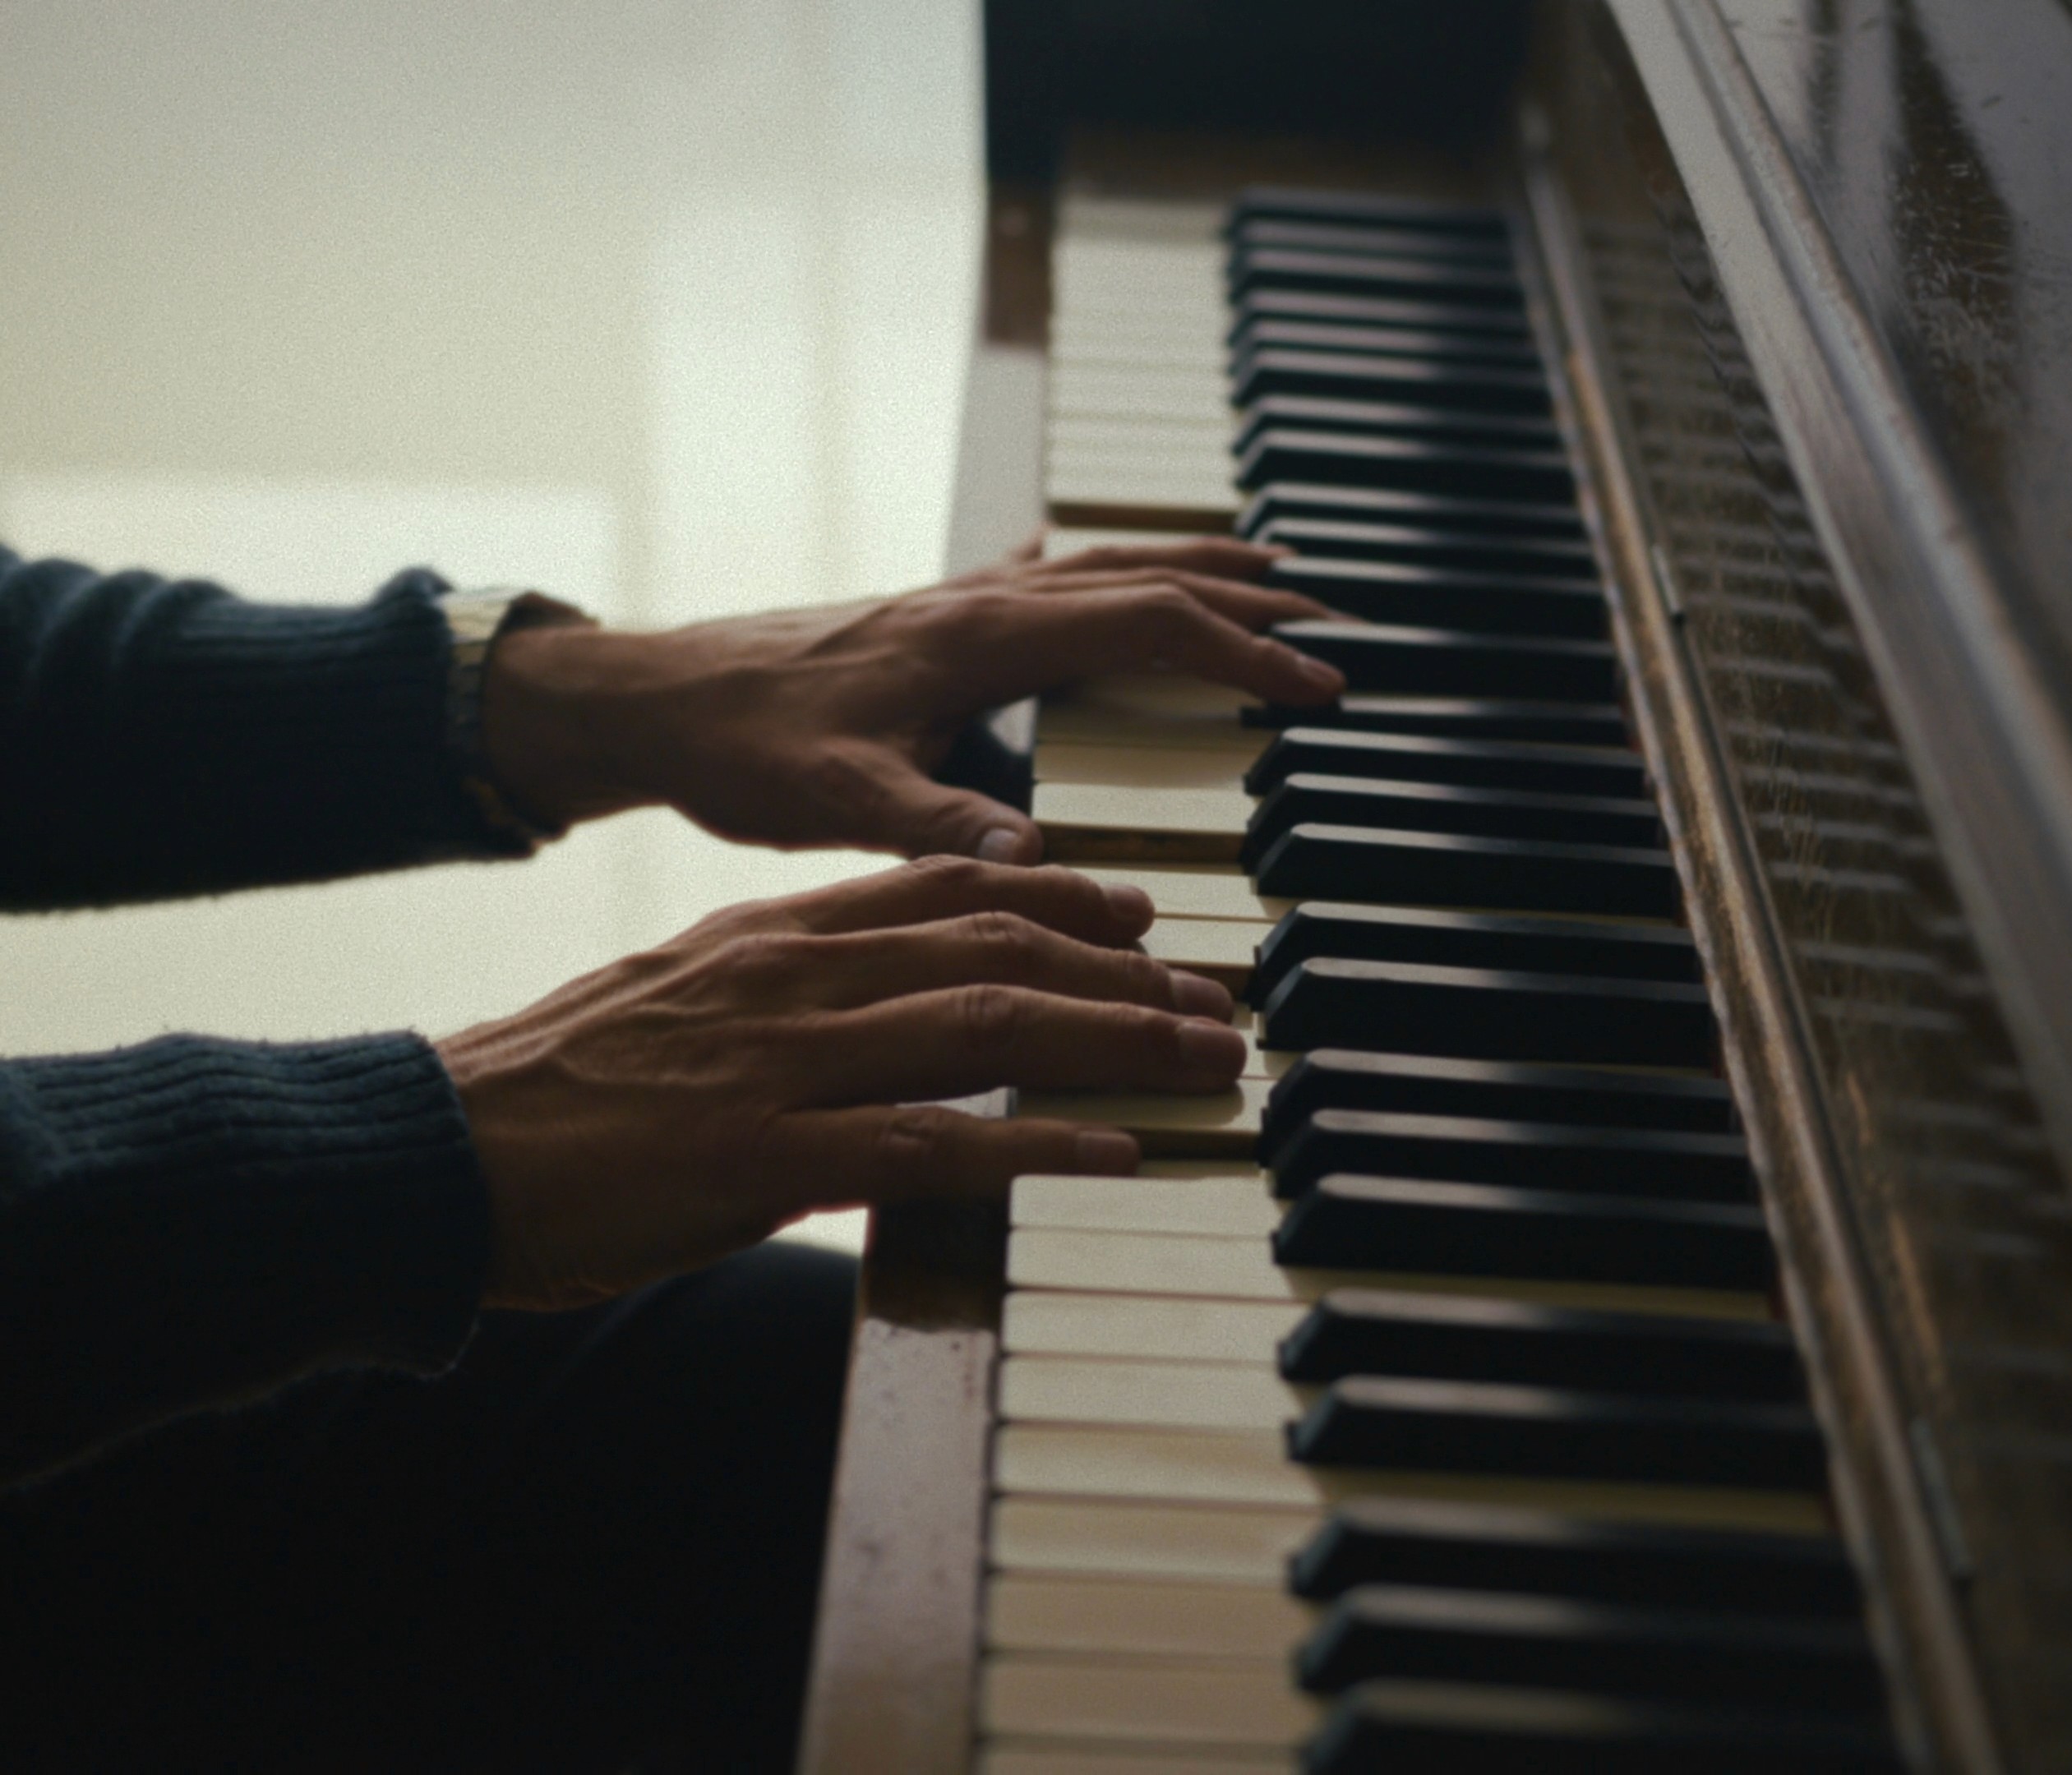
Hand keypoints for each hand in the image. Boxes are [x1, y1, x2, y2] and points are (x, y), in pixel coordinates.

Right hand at [437, 857, 1245, 1310]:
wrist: (438, 1150)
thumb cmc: (561, 1089)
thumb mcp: (683, 999)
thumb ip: (787, 987)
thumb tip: (880, 1003)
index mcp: (773, 933)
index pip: (949, 886)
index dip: (1064, 895)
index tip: (1140, 916)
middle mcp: (794, 977)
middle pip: (998, 944)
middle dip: (1124, 972)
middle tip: (1212, 1000)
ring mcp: (785, 1062)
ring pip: (990, 1023)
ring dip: (1114, 1043)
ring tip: (1200, 1062)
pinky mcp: (768, 1156)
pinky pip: (936, 1141)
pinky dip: (1039, 1144)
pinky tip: (1115, 1155)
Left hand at [478, 535, 1342, 860]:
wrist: (653, 695)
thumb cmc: (738, 746)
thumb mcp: (833, 800)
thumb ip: (930, 823)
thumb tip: (1031, 864)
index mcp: (977, 636)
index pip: (1146, 625)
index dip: (1241, 653)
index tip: (1317, 687)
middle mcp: (980, 599)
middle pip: (1147, 576)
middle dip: (1248, 598)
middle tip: (1332, 623)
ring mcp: (958, 597)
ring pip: (1105, 562)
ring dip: (1193, 564)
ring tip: (1269, 571)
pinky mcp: (933, 611)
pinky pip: (1050, 571)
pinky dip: (1109, 566)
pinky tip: (1109, 567)